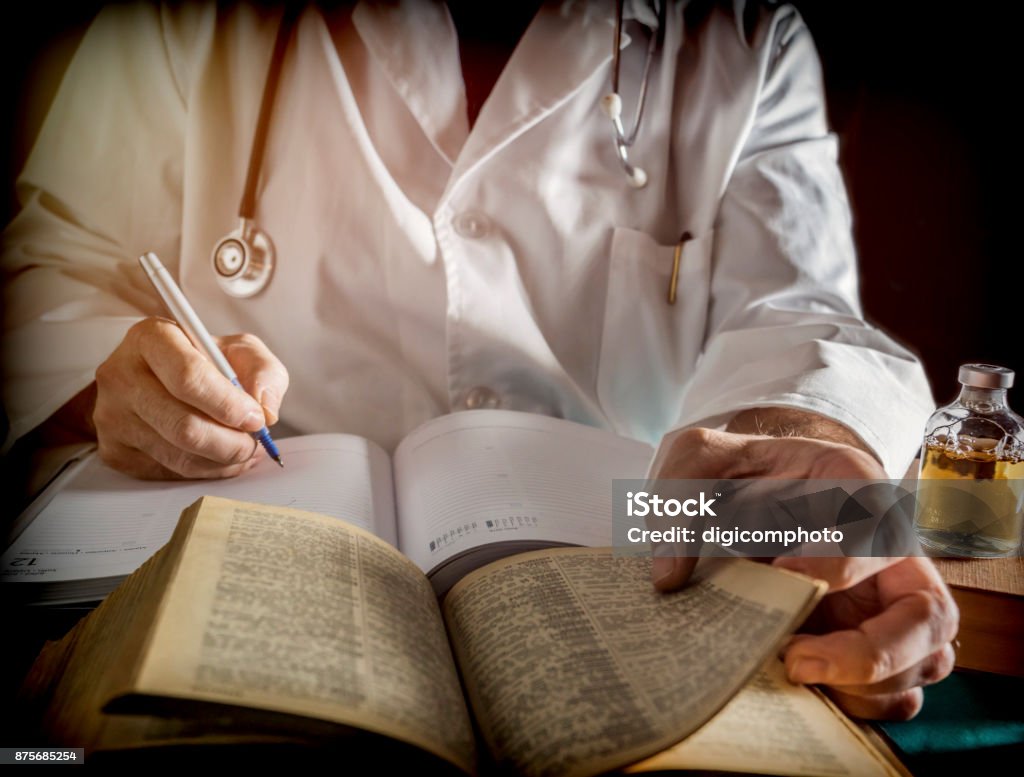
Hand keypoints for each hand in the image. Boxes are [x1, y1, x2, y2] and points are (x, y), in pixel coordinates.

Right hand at [91, 318, 288, 478]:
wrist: (160, 379)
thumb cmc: (204, 361)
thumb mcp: (240, 350)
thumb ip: (263, 372)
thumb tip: (265, 410)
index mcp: (151, 338)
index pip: (188, 378)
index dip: (229, 405)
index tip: (256, 419)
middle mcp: (122, 375)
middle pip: (183, 426)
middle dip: (232, 443)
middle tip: (255, 443)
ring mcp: (112, 416)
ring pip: (179, 457)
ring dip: (223, 461)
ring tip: (244, 450)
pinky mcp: (114, 450)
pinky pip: (169, 473)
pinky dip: (205, 471)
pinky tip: (219, 457)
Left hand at [649, 410, 957, 719]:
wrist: (747, 487)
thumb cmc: (733, 472)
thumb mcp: (697, 460)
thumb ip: (677, 503)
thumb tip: (669, 578)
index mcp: (854, 485)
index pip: (872, 532)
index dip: (833, 565)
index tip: (781, 579)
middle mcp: (892, 546)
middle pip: (928, 613)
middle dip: (870, 653)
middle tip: (793, 662)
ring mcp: (893, 599)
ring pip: (927, 661)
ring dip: (867, 688)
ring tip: (793, 678)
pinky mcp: (880, 640)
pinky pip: (903, 691)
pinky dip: (865, 706)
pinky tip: (808, 695)